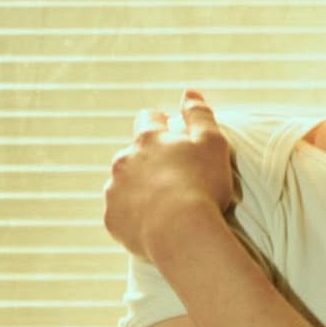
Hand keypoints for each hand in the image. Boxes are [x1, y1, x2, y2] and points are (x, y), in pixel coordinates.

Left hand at [103, 91, 237, 259]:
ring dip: (139, 190)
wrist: (182, 233)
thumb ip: (200, 115)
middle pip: (133, 154)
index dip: (163, 126)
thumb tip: (190, 93)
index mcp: (147, 138)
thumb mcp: (212, 143)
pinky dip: (133, 217)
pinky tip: (154, 225)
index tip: (177, 140)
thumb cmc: (202, 186)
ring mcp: (114, 190)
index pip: (149, 119)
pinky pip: (120, 215)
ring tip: (165, 206)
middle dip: (149, 162)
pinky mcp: (112, 219)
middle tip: (175, 179)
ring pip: (124, 184)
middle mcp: (124, 160)